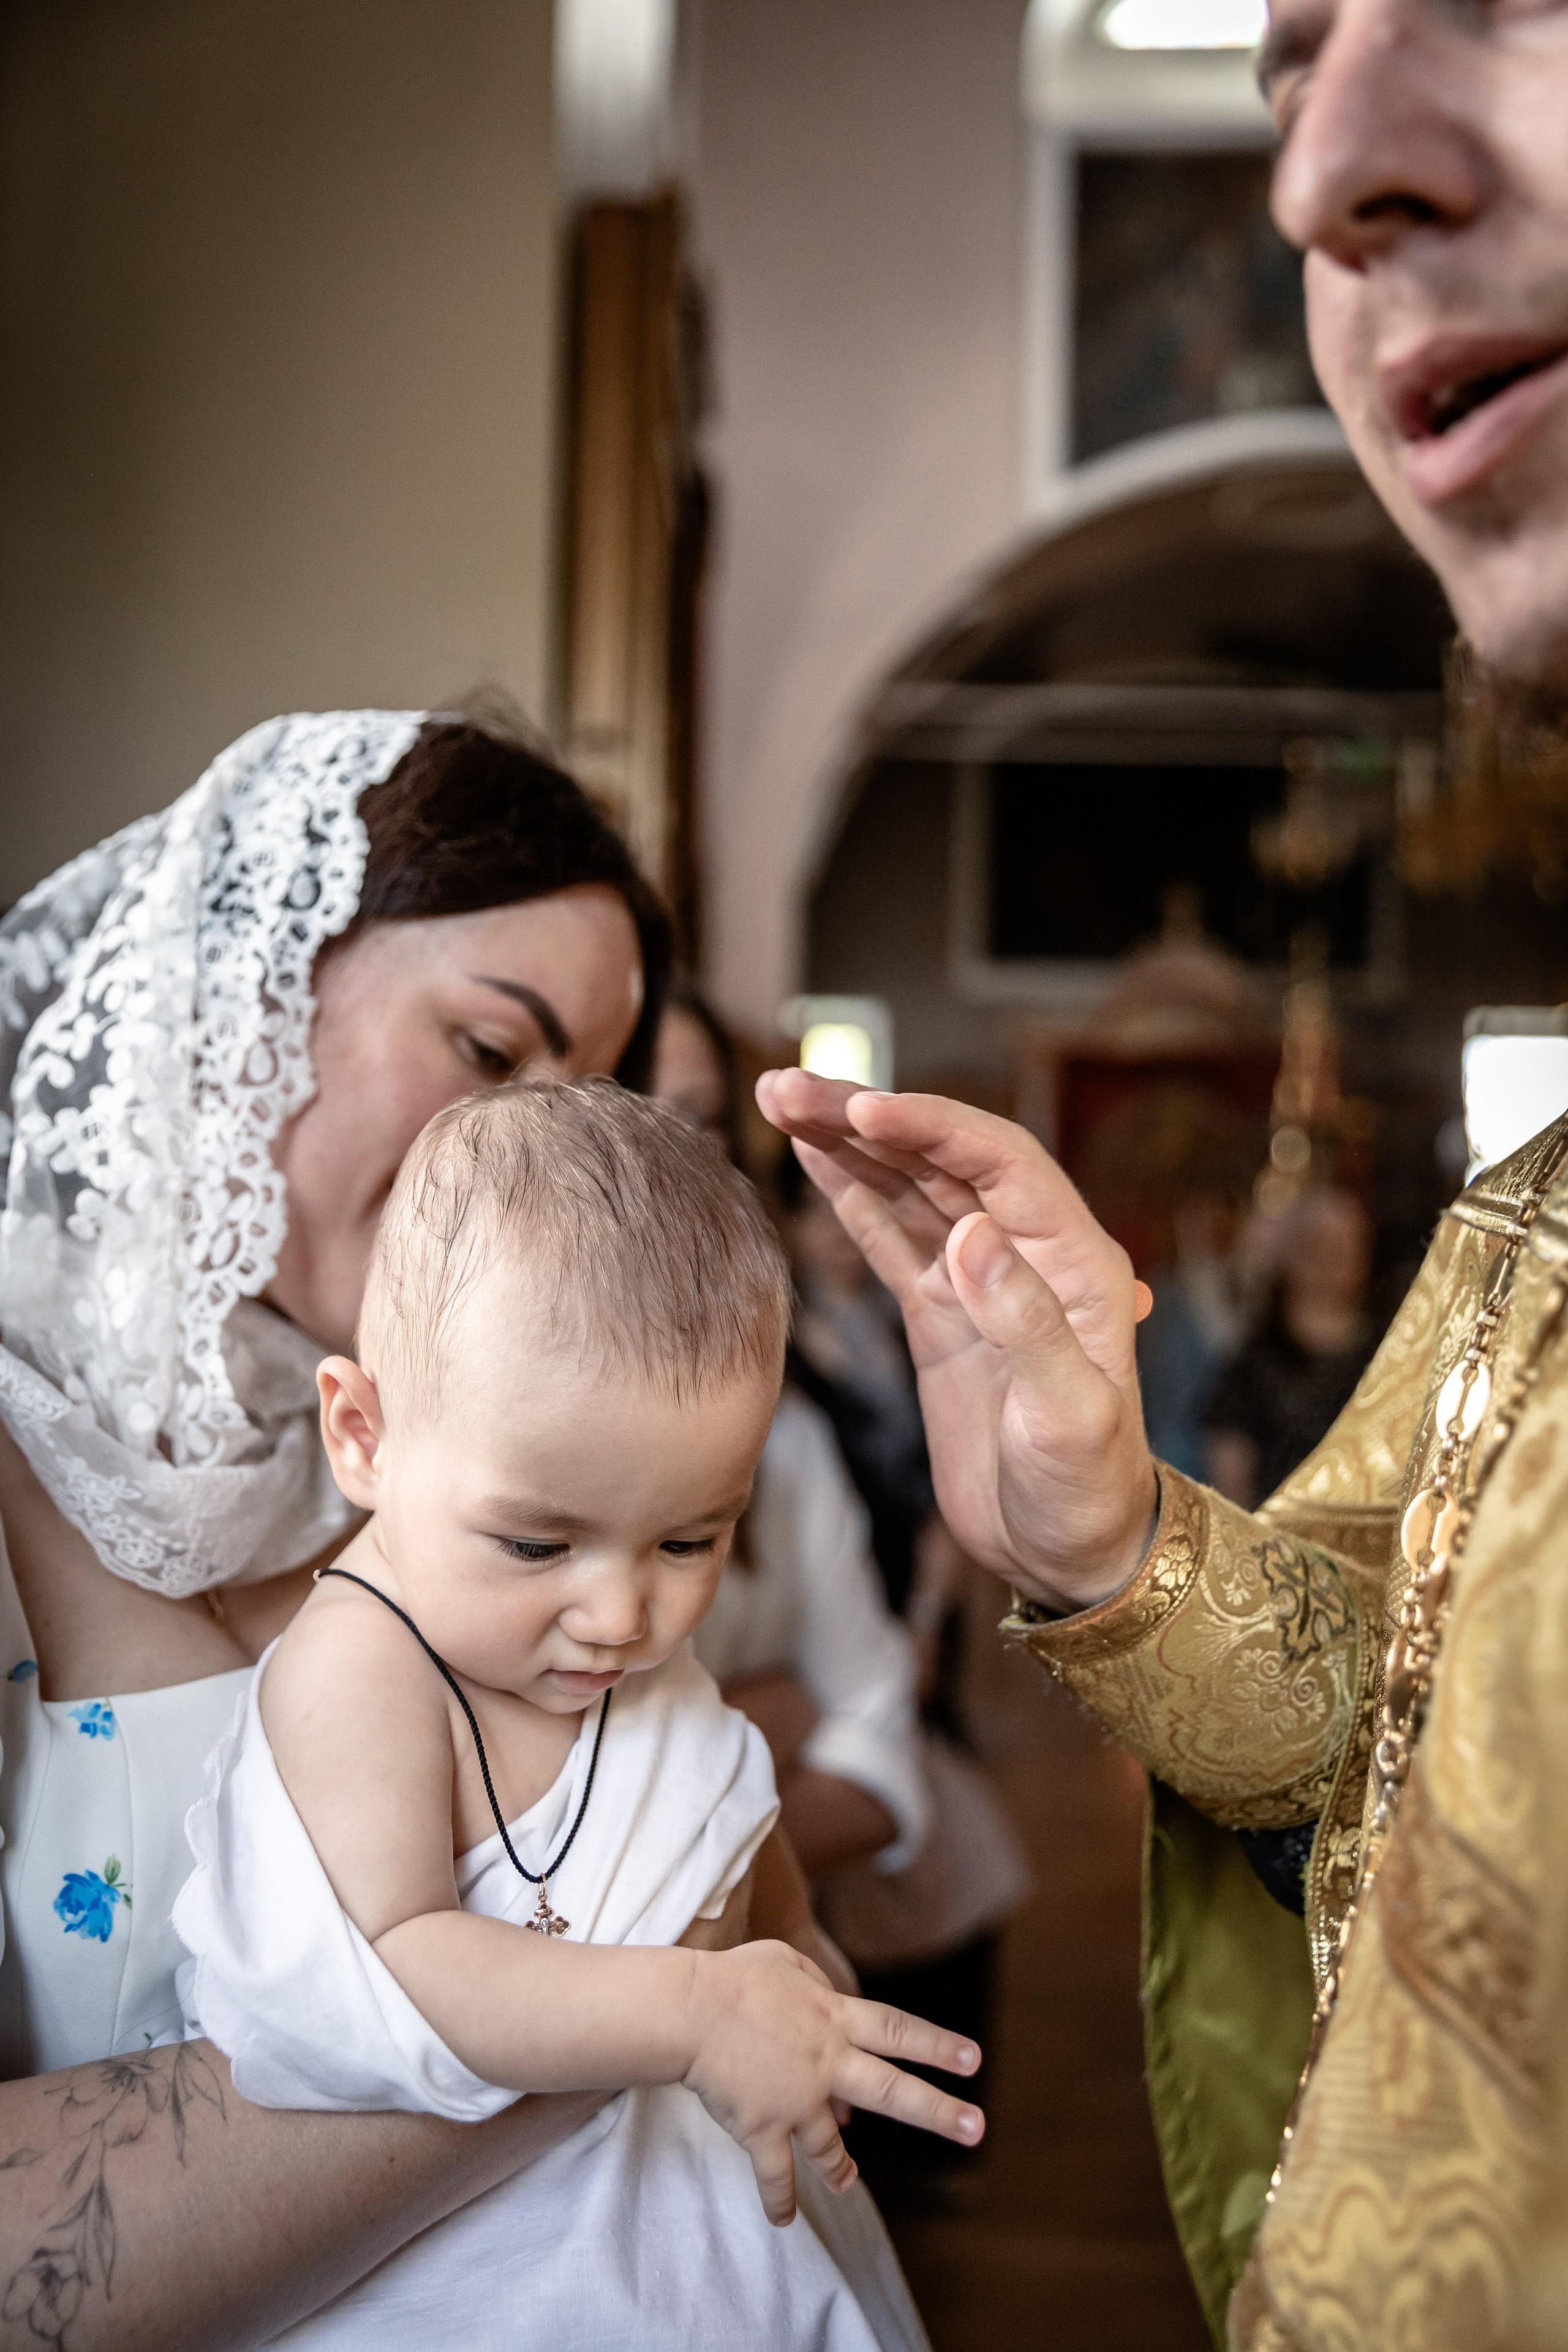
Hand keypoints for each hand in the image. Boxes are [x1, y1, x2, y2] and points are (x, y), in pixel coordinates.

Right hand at [681, 1939, 981, 2224]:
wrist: (689, 2011)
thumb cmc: (733, 1978)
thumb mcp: (785, 1960)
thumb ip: (818, 1983)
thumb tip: (835, 2007)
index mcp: (834, 2018)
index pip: (898, 2031)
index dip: (937, 2045)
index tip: (974, 2061)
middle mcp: (826, 2062)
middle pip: (892, 2090)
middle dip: (938, 2112)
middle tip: (976, 2129)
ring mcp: (798, 2100)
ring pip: (831, 2146)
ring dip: (840, 2168)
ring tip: (848, 2180)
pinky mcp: (765, 2128)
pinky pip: (777, 2174)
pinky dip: (779, 2200)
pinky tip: (783, 2220)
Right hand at [755, 1071, 1158, 1609]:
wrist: (1069, 1554)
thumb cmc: (1088, 1491)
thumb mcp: (1070, 1418)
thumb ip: (1027, 1324)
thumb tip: (969, 1236)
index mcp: (1076, 1260)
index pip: (998, 1162)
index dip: (930, 1127)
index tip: (863, 1108)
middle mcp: (1027, 1253)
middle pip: (940, 1158)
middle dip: (865, 1116)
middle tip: (785, 1086)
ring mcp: (977, 1279)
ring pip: (907, 1186)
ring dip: (846, 1141)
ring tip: (778, 1099)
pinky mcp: (940, 1313)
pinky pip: (889, 1234)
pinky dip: (849, 1191)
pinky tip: (808, 1154)